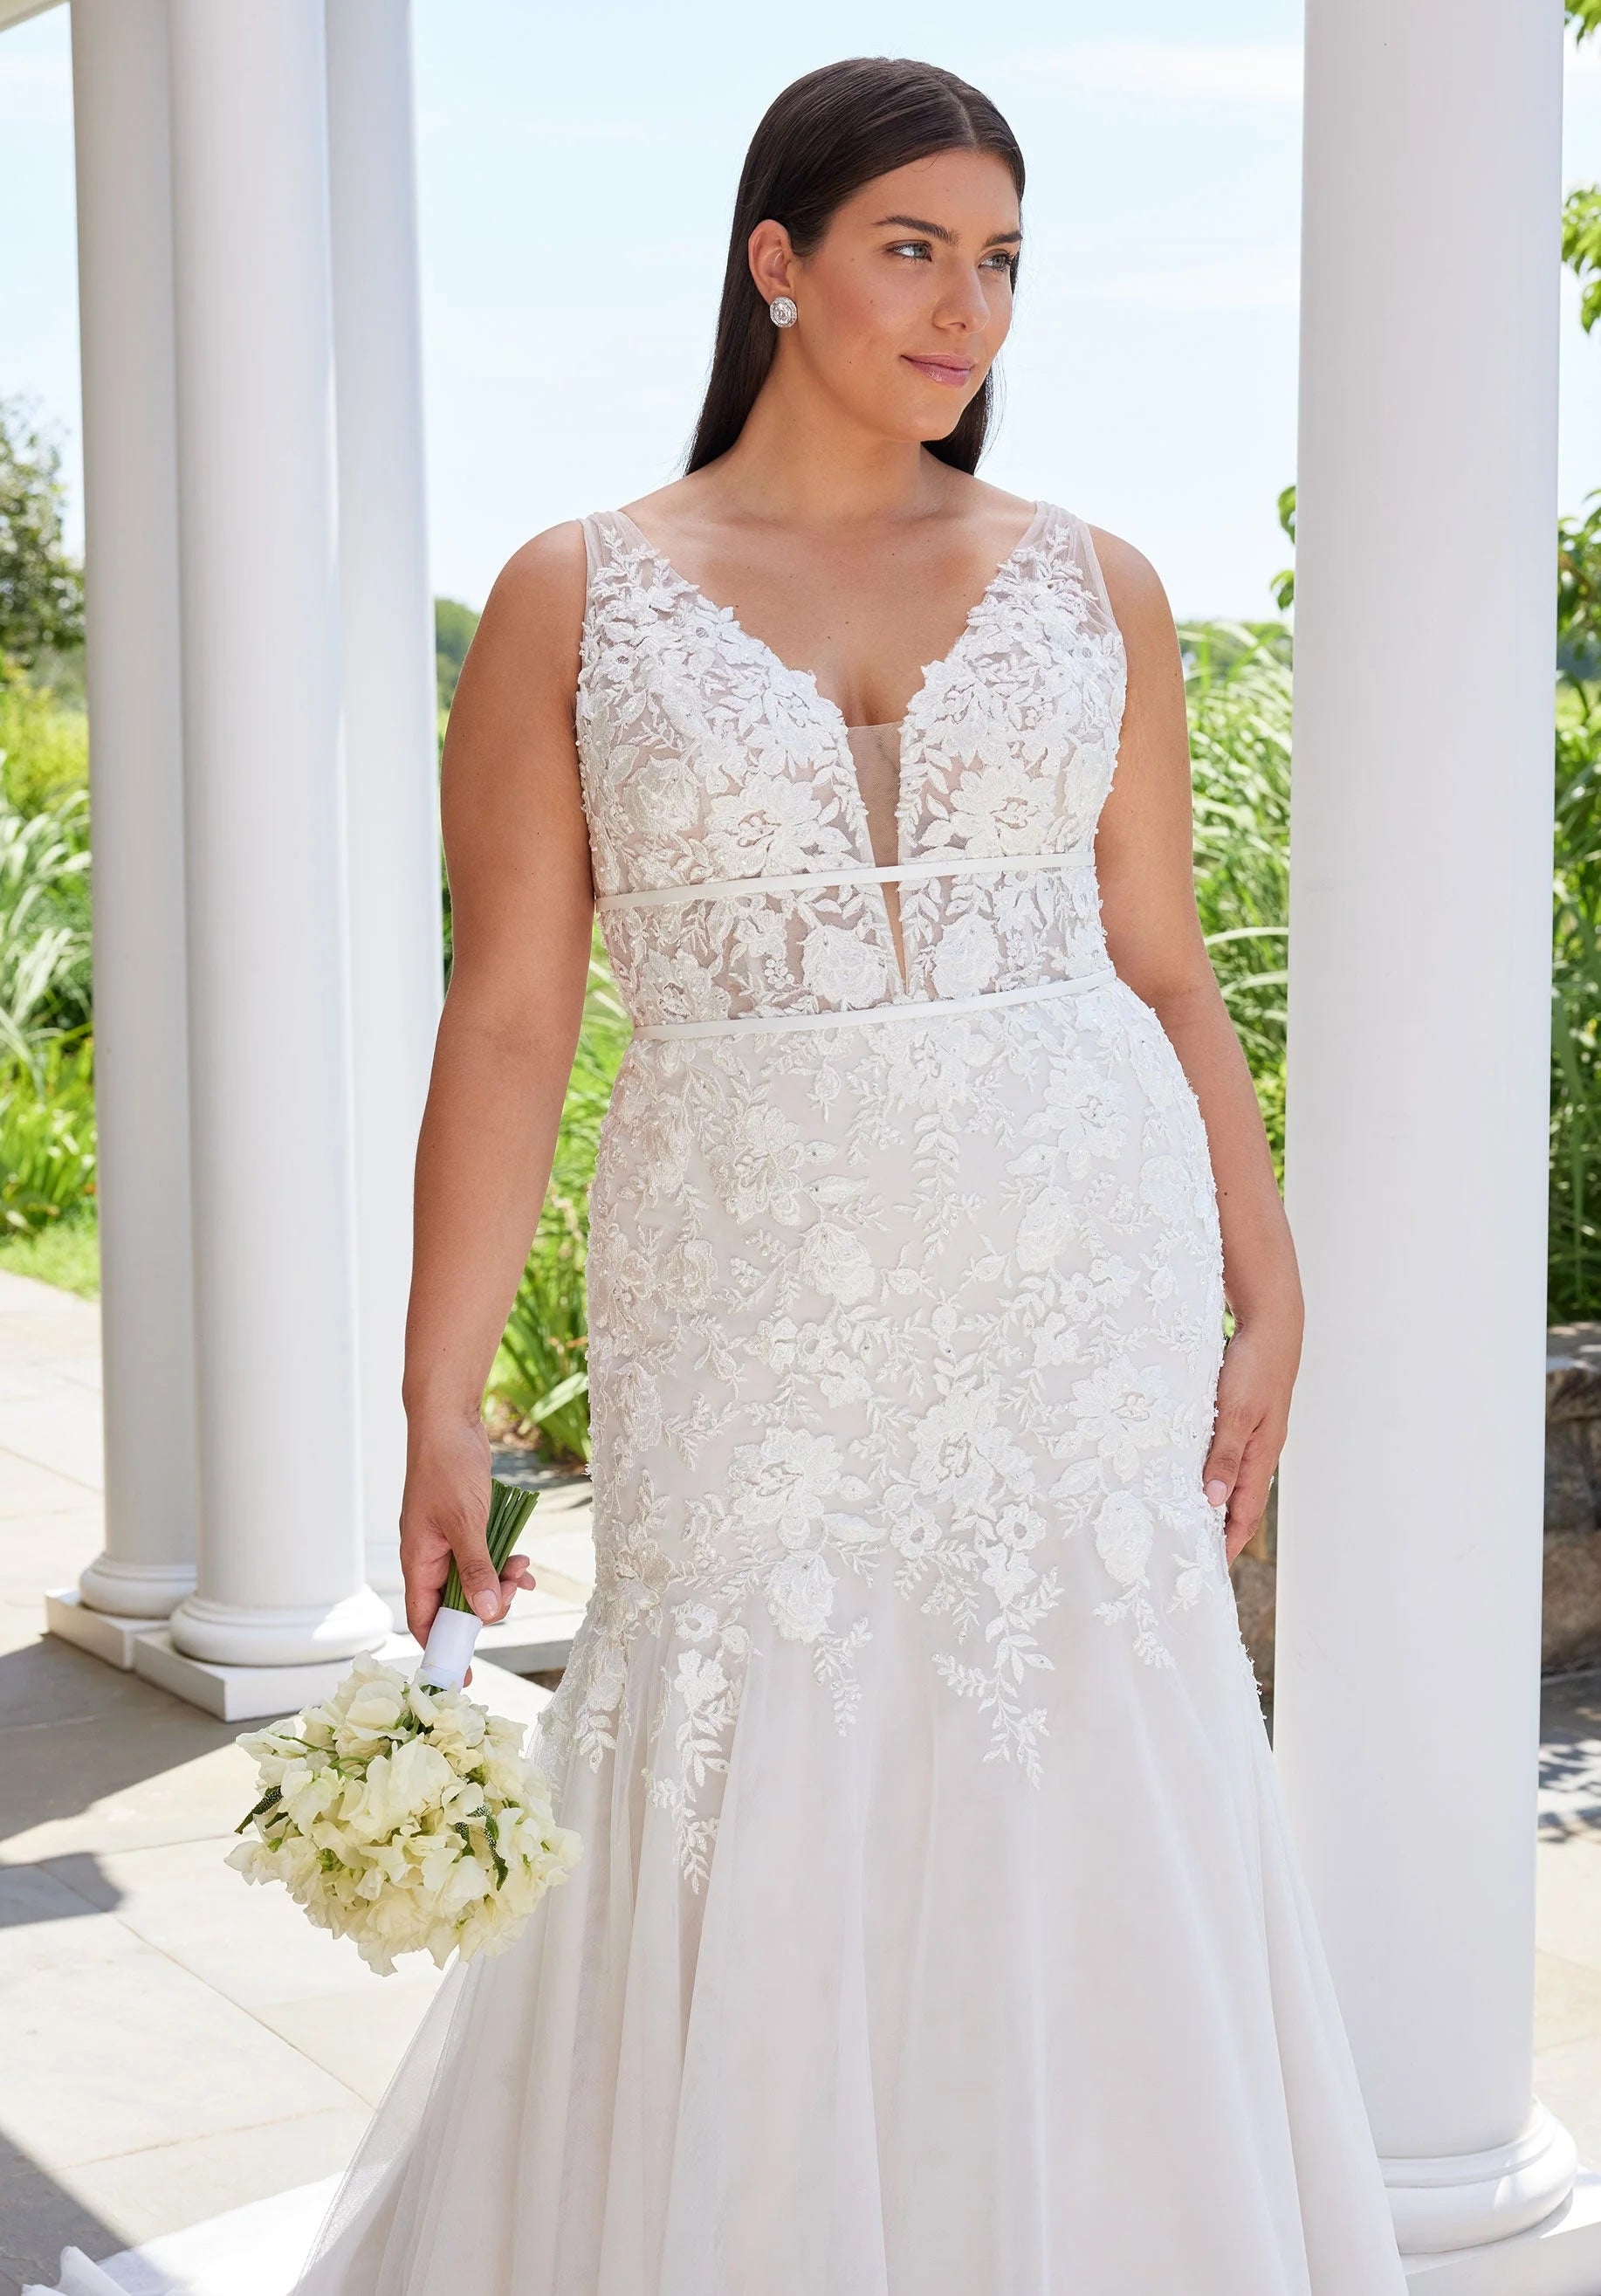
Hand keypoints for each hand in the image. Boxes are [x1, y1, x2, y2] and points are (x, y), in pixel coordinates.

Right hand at [399, 1416, 536, 1663]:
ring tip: (523, 1571)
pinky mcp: (465, 1527)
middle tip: (511, 1595)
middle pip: (455, 1605)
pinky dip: (503, 1563)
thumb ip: (476, 1569)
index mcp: (419, 1561)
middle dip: (487, 1606)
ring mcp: (447, 1542)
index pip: (425, 1620)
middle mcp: (429, 1557)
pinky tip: (522, 1561)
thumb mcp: (466, 1523)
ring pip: (474, 1581)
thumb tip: (486, 1614)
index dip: (444, 1648)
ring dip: (500, 1582)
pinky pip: (484, 1558)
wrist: (449, 1421)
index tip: (466, 1675)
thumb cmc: (448, 1468)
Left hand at [1201, 1315, 1298, 1566]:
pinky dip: (1210, 1472)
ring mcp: (1252, 1434)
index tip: (1209, 1568)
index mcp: (1262, 1456)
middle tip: (1192, 1552)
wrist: (1270, 1323)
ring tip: (1187, 1520)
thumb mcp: (1236, 1413)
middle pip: (1240, 1503)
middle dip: (1220, 1530)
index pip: (1245, 1514)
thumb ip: (1225, 1457)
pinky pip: (1225, 1455)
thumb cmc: (1254, 1366)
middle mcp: (1260, 1450)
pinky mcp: (1242, 1416)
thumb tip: (1213, 1503)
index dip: (1229, 1542)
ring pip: (1232, 1479)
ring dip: (1213, 1502)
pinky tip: (1190, 1472)